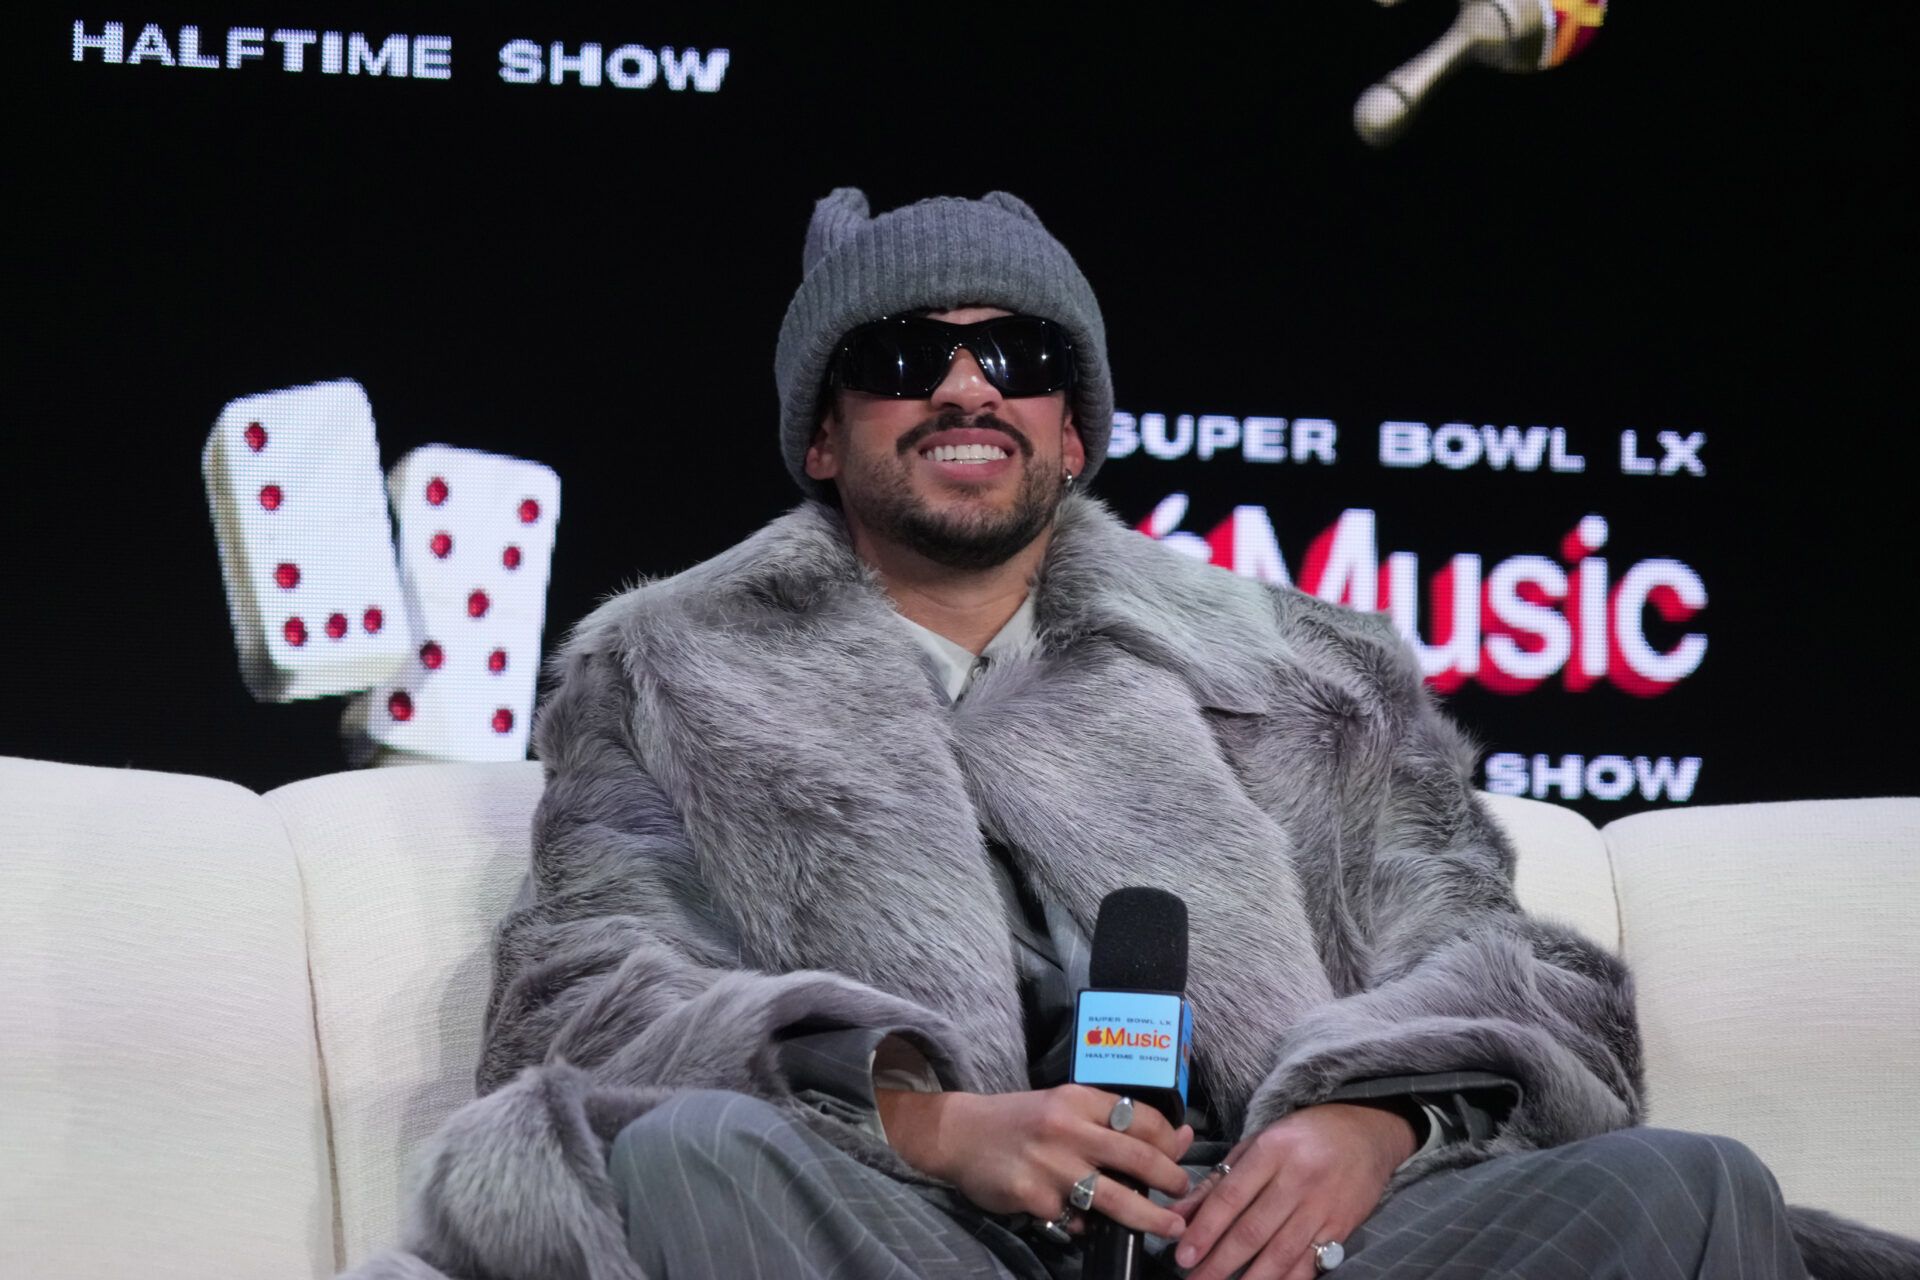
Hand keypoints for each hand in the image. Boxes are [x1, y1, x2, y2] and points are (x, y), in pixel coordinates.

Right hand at [877, 1084, 1193, 1239]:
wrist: (959, 1134)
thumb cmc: (1019, 1119)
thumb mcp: (1065, 1107)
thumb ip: (1114, 1120)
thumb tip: (1178, 1135)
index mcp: (1077, 1098)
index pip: (1140, 1117)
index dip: (1169, 1140)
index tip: (1180, 1156)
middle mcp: (1066, 1128)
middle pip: (1137, 1156)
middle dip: (1170, 1178)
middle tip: (1184, 1191)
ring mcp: (1050, 1165)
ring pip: (1116, 1196)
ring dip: (1150, 1216)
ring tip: (1170, 1225)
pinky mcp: (1033, 1196)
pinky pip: (1075, 1218)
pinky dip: (1087, 1222)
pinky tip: (1087, 1220)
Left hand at [1169, 1102, 1415, 1279]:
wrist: (1365, 1134)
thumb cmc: (1301, 1138)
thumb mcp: (1256, 1144)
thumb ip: (1216, 1182)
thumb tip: (1179, 1215)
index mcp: (1272, 1151)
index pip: (1231, 1197)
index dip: (1205, 1230)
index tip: (1183, 1255)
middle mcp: (1298, 1179)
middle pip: (1253, 1230)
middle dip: (1219, 1262)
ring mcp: (1322, 1206)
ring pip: (1280, 1253)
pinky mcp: (1342, 1228)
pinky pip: (1310, 1264)